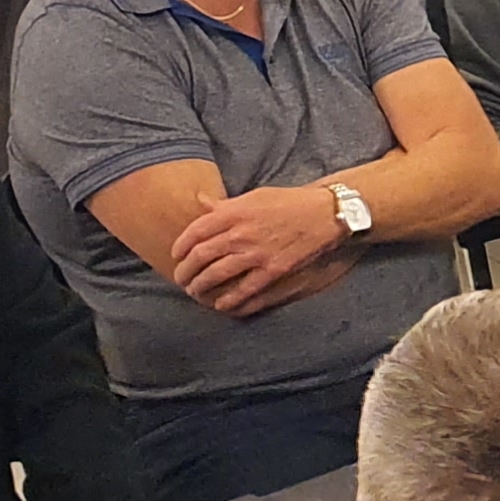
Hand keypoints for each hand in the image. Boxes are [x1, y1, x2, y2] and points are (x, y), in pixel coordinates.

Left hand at [171, 186, 350, 317]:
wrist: (323, 214)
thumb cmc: (288, 202)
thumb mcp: (253, 196)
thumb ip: (225, 204)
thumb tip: (199, 201)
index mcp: (234, 212)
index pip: (195, 231)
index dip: (180, 246)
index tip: (176, 255)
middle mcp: (241, 233)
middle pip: (201, 256)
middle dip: (186, 271)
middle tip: (181, 278)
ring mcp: (256, 253)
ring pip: (217, 275)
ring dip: (201, 286)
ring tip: (195, 291)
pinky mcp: (273, 270)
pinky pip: (244, 290)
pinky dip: (229, 300)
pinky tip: (221, 304)